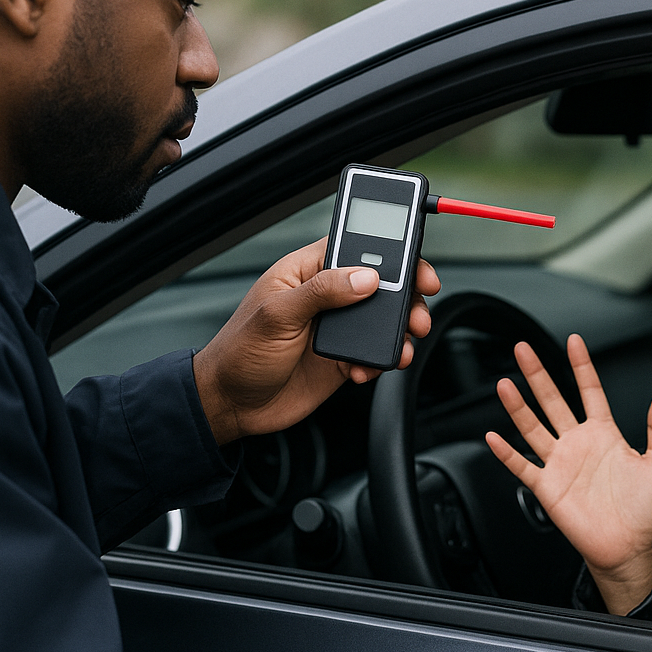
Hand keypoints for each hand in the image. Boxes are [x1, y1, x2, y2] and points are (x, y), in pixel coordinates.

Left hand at [193, 237, 439, 444]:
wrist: (231, 405)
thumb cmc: (238, 353)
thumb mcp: (277, 315)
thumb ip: (321, 292)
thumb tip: (365, 277)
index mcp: (306, 271)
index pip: (356, 247)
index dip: (391, 250)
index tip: (416, 264)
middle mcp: (326, 295)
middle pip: (382, 283)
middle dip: (408, 295)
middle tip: (419, 309)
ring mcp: (336, 327)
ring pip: (384, 320)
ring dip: (400, 332)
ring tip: (402, 344)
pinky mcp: (342, 356)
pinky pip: (375, 353)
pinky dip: (380, 361)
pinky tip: (363, 370)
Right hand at [485, 334, 651, 614]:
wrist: (632, 550)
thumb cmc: (649, 513)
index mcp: (606, 435)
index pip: (590, 392)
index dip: (581, 366)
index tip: (574, 341)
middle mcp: (579, 445)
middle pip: (553, 401)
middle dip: (538, 374)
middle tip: (523, 348)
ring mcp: (561, 465)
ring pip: (533, 427)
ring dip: (517, 406)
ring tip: (504, 384)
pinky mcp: (548, 488)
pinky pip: (522, 466)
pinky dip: (507, 453)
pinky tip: (493, 436)